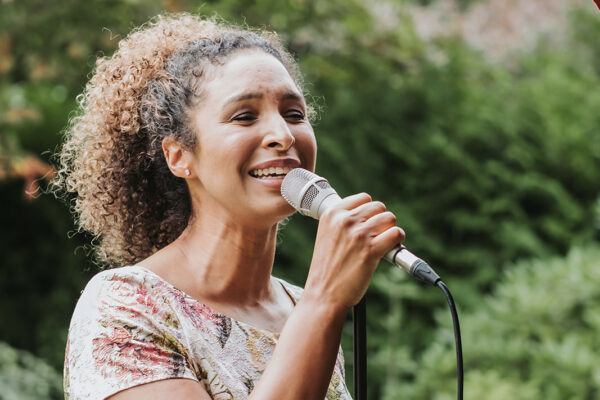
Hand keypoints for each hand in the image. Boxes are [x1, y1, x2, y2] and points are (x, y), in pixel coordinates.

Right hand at [303, 193, 404, 310]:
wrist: (323, 295)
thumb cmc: (327, 269)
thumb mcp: (327, 236)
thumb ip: (343, 222)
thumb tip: (369, 214)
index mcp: (332, 214)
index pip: (363, 198)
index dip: (369, 212)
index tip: (368, 224)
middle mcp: (344, 221)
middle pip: (378, 207)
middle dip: (381, 221)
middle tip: (376, 237)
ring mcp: (358, 234)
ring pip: (389, 218)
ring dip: (390, 230)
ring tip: (382, 244)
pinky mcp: (371, 250)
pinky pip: (396, 234)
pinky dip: (397, 241)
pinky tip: (389, 250)